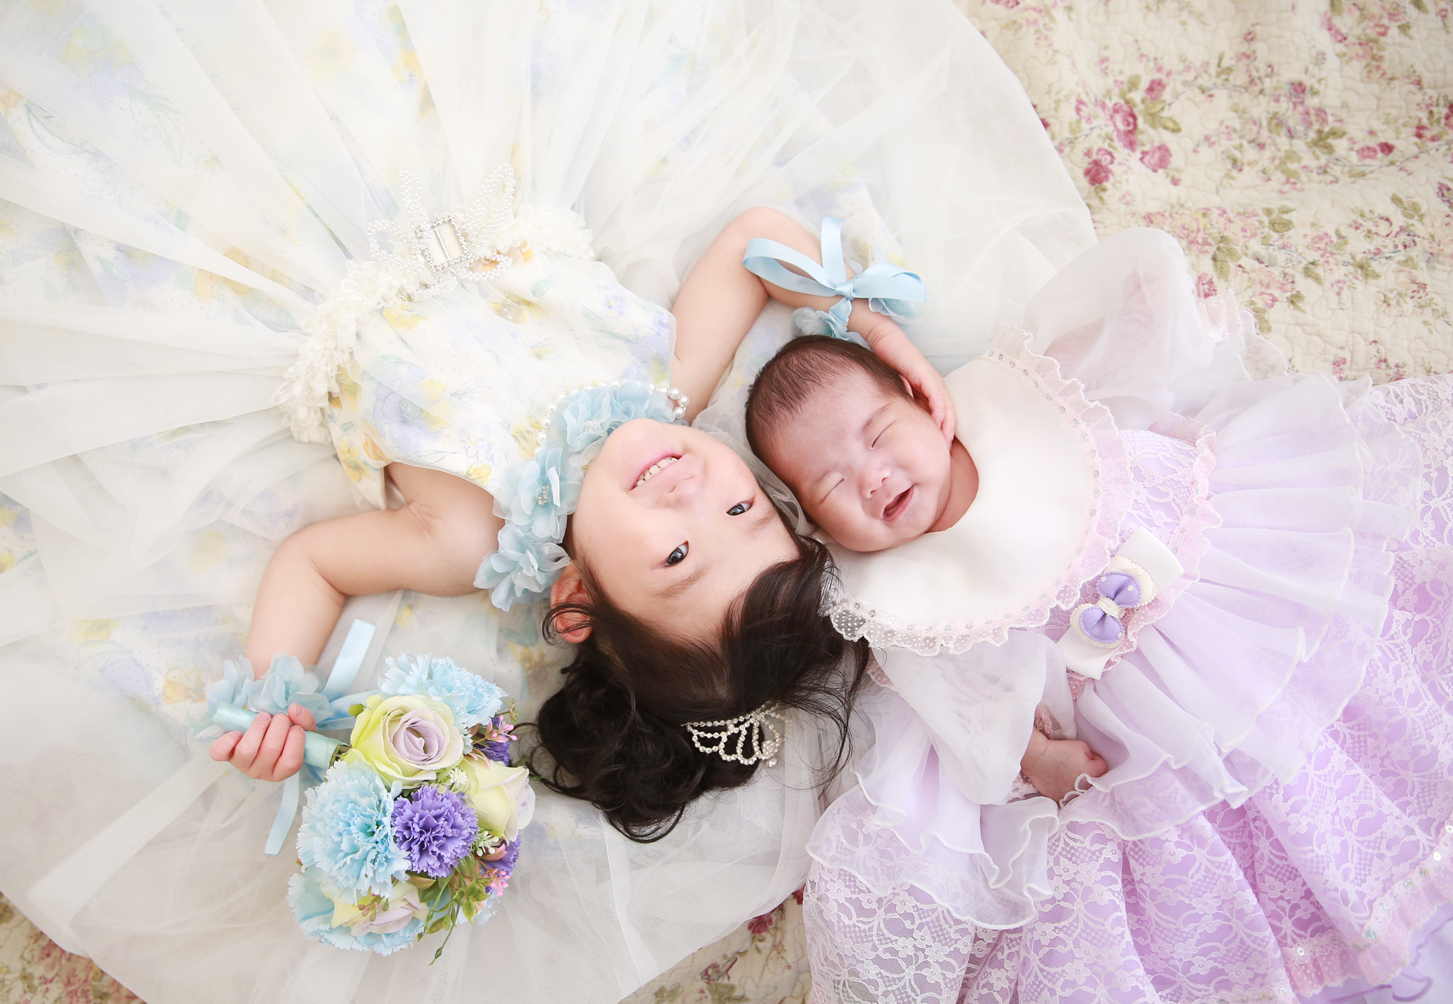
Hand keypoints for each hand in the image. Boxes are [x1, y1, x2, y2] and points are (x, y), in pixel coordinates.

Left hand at [209, 703, 316, 781]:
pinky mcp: (225, 755)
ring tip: (264, 717)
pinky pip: (219, 752)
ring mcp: (241, 765)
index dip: (296, 741)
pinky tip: (237, 732)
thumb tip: (294, 709)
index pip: (291, 763)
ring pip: (247, 750)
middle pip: (270, 751)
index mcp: (281, 770)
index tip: (296, 727)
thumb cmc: (283, 734)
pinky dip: (227, 740)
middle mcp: (261, 772)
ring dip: (258, 728)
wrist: (262, 731)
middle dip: (279, 727)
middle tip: (281, 718)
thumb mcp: (301, 730)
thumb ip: (305, 720)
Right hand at [855, 311, 956, 443]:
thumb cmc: (886, 363)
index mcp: (927, 390)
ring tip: (943, 445)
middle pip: (948, 415)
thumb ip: (899, 404)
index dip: (940, 434)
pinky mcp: (927, 376)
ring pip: (946, 410)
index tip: (936, 451)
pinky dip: (939, 414)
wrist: (884, 341)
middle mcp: (934, 386)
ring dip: (946, 428)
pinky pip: (937, 399)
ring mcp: (933, 381)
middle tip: (943, 455)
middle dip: (947, 436)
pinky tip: (937, 426)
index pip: (940, 416)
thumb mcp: (894, 390)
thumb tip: (896, 426)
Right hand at [1020, 732, 1106, 803]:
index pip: (1103, 767)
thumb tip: (1090, 762)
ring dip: (1079, 783)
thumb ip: (1091, 756)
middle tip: (1078, 765)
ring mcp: (1072, 797)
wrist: (1037, 759)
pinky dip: (1066, 789)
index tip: (1085, 756)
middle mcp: (1085, 790)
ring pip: (1081, 790)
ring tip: (1068, 774)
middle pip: (1094, 782)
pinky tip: (1060, 781)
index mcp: (1094, 775)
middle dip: (1089, 773)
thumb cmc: (1060, 751)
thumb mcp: (1082, 746)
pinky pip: (1068, 795)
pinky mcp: (1060, 799)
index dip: (1094, 759)